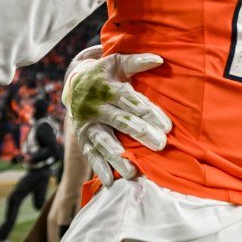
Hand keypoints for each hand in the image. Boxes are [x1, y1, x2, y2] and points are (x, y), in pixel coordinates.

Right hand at [63, 50, 170, 187]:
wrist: (74, 84)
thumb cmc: (105, 74)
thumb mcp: (118, 63)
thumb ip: (137, 62)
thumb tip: (160, 59)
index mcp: (105, 86)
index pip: (129, 100)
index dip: (148, 111)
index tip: (167, 125)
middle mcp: (94, 106)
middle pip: (120, 121)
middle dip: (140, 133)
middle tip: (160, 144)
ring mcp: (86, 124)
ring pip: (102, 140)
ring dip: (117, 156)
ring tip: (132, 171)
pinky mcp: (82, 138)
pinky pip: (89, 153)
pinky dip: (99, 167)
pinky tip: (110, 181)